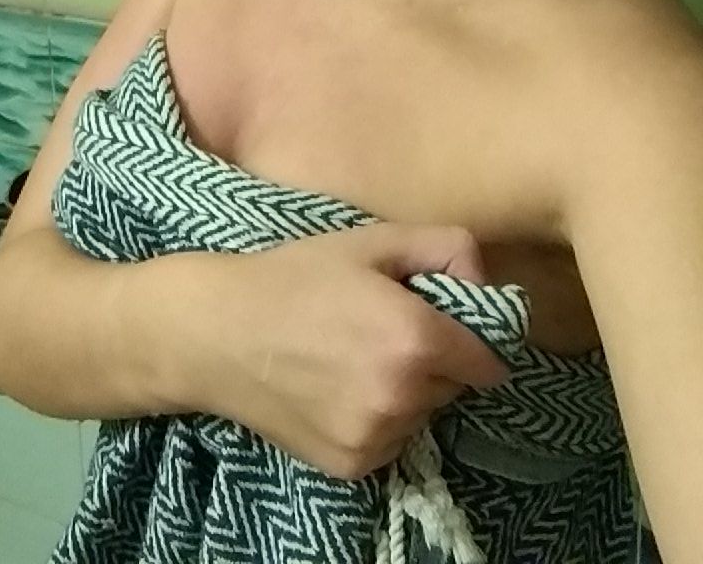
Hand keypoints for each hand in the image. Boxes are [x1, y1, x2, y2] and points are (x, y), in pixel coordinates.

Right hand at [179, 222, 509, 479]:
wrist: (218, 333)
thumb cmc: (297, 276)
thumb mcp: (374, 241)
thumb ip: (446, 247)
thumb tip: (486, 283)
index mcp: (416, 340)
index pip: (488, 360)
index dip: (470, 338)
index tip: (442, 322)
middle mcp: (403, 398)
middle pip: (454, 386)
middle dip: (436, 361)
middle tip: (385, 330)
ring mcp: (376, 438)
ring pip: (422, 415)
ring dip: (407, 392)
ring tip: (355, 357)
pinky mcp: (351, 465)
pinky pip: (391, 441)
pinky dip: (378, 420)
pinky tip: (338, 388)